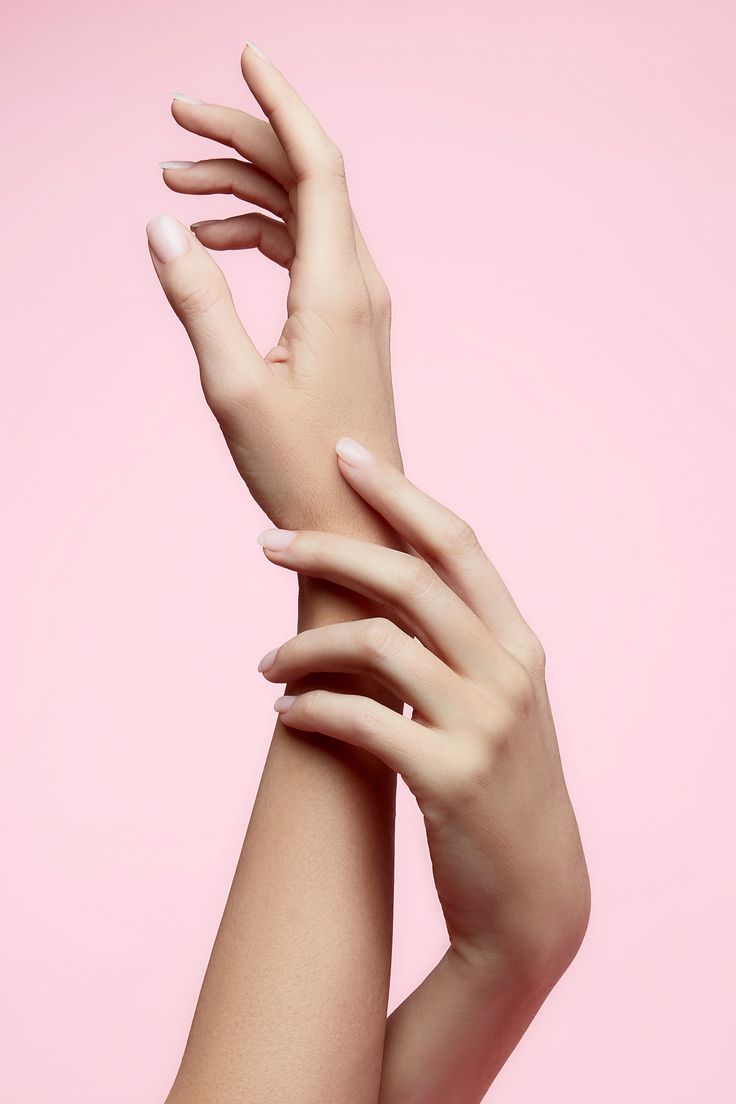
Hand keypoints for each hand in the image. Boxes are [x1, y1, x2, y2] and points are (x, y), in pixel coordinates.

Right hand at [147, 44, 399, 536]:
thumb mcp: (233, 385)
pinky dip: (260, 232)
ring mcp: (357, 303)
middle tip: (174, 122)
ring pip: (304, 213)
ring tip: (175, 186)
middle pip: (307, 177)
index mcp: (338, 287)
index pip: (317, 164)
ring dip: (244, 189)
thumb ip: (197, 299)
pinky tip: (215, 242)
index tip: (247, 55)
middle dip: (243, 139)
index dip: (281, 105)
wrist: (356, 521)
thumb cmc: (299, 466)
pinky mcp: (347, 325)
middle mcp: (358, 283)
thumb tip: (163, 224)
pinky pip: (305, 251)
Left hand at [256, 437, 590, 983]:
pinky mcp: (450, 780)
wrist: (534, 895)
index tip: (347, 456)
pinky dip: (310, 709)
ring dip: (305, 647)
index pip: (459, 543)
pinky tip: (284, 714)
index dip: (401, 494)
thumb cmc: (501, 790)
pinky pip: (359, 720)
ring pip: (376, 645)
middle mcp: (508, 673)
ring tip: (266, 665)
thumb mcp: (498, 706)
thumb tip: (383, 588)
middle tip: (267, 542)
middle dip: (330, 549)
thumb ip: (459, 647)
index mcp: (519, 644)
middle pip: (410, 578)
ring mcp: (484, 726)